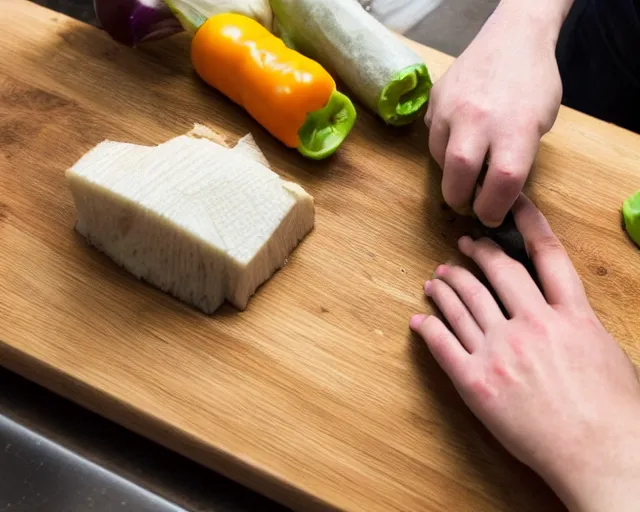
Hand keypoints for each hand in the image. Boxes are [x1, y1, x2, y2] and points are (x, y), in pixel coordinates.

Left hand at [410, 194, 639, 511]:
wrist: (601, 455)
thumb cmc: (615, 412)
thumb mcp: (606, 352)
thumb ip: (577, 323)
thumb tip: (559, 309)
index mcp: (570, 314)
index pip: (545, 254)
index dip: (526, 223)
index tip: (510, 204)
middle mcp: (533, 324)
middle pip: (496, 273)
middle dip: (475, 253)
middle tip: (462, 245)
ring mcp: (501, 351)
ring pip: (464, 303)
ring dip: (446, 286)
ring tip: (435, 278)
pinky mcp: (476, 381)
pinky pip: (443, 344)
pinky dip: (427, 327)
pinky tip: (418, 319)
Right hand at [425, 0, 564, 226]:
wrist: (513, 36)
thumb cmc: (534, 84)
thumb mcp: (539, 125)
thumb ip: (517, 159)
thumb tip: (494, 192)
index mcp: (516, 127)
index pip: (502, 184)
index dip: (494, 209)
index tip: (491, 216)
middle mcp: (479, 118)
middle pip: (458, 176)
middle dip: (459, 199)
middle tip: (466, 204)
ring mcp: (451, 107)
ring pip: (439, 157)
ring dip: (450, 171)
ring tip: (465, 166)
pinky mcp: (434, 100)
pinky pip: (432, 135)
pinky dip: (443, 146)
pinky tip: (458, 138)